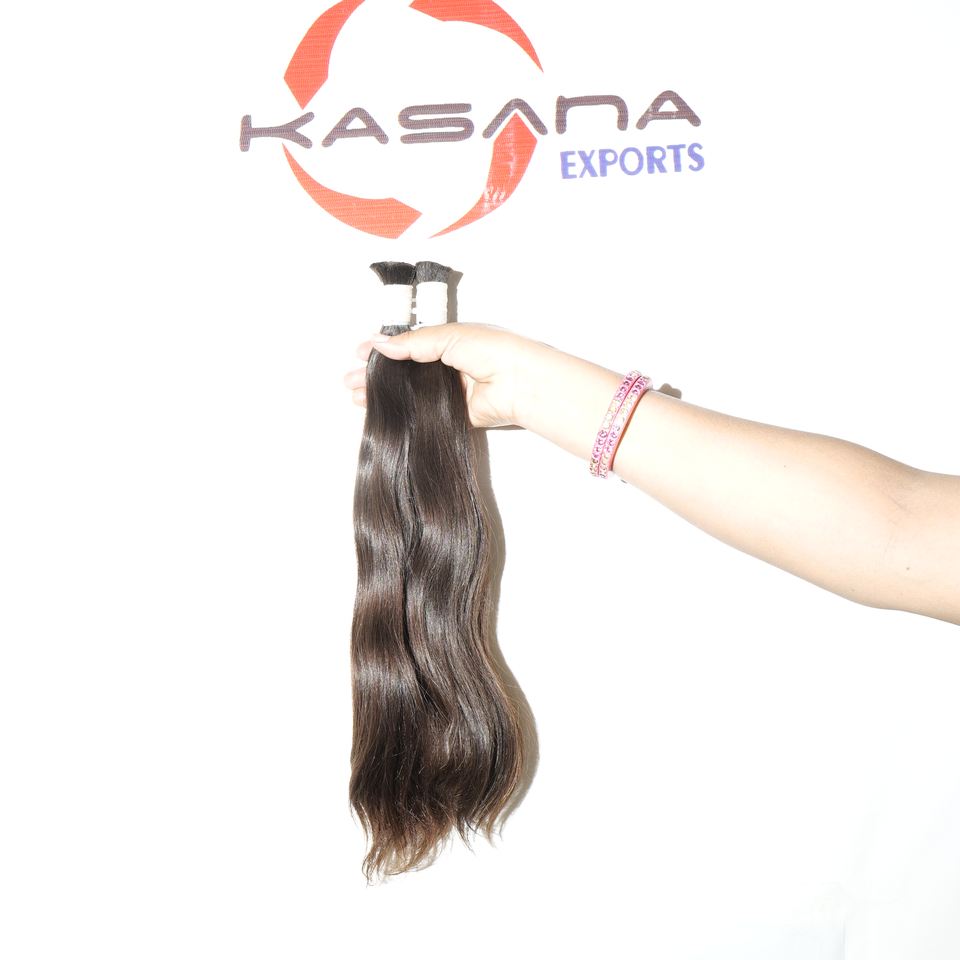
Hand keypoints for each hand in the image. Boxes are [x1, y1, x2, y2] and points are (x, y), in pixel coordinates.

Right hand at [345, 324, 547, 428]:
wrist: (518, 382)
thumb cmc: (491, 350)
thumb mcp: (447, 336)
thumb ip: (413, 343)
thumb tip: (380, 344)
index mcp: (447, 342)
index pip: (407, 345)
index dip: (383, 349)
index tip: (359, 354)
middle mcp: (446, 366)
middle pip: (403, 371)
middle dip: (375, 375)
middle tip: (350, 381)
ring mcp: (448, 392)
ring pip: (408, 393)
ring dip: (382, 395)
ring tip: (357, 397)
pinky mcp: (452, 415)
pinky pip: (421, 414)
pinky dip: (402, 414)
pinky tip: (381, 413)